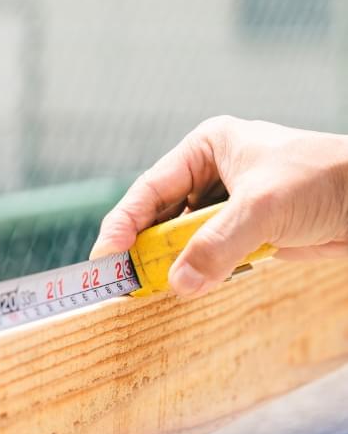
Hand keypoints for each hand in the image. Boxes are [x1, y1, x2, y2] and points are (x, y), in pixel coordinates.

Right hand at [90, 116, 347, 295]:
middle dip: (146, 247)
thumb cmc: (327, 179)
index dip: (124, 222)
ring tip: (155, 286)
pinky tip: (191, 284)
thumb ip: (216, 246)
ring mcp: (228, 206)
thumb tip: (179, 283)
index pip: (150, 188)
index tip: (108, 255)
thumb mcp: (262, 208)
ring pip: (183, 239)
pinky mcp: (245, 234)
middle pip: (161, 216)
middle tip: (126, 279)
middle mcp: (211, 174)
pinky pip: (209, 256)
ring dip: (173, 263)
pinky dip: (199, 272)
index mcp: (207, 148)